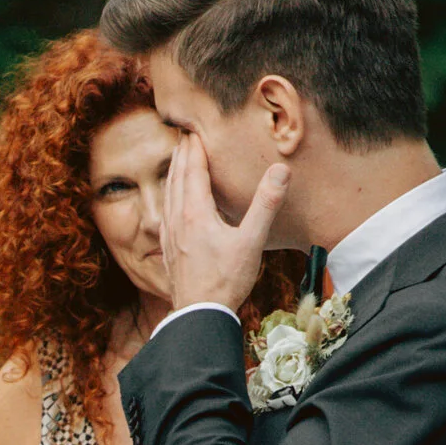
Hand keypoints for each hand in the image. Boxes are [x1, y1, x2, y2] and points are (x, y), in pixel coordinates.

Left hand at [158, 127, 294, 316]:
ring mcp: (170, 236)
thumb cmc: (226, 280)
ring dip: (172, 174)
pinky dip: (168, 198)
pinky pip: (165, 215)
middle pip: (176, 178)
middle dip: (180, 155)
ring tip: (176, 161)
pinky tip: (170, 204)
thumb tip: (280, 170)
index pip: (192, 170)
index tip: (193, 129)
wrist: (199, 315)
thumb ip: (265, 204)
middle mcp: (177, 220)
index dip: (193, 148)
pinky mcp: (168, 250)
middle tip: (182, 136)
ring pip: (168, 195)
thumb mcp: (252, 241)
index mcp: (195, 212)